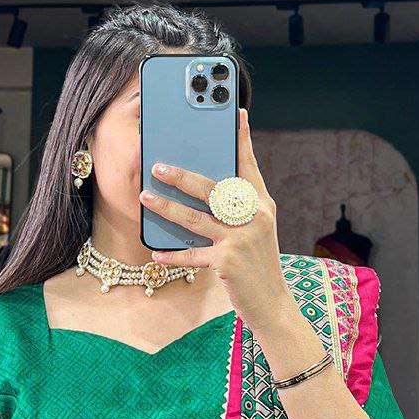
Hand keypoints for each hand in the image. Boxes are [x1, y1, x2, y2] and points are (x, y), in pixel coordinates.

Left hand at [138, 108, 290, 332]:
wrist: (272, 303)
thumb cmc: (258, 264)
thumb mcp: (257, 230)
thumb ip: (240, 208)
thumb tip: (208, 189)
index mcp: (262, 205)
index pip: (249, 167)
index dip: (242, 140)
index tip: (236, 115)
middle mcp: (254, 217)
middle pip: (213, 189)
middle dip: (182, 176)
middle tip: (157, 166)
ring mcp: (241, 239)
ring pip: (195, 218)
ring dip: (167, 207)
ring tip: (145, 197)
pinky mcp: (227, 261)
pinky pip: (192, 254)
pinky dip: (172, 255)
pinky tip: (155, 253)